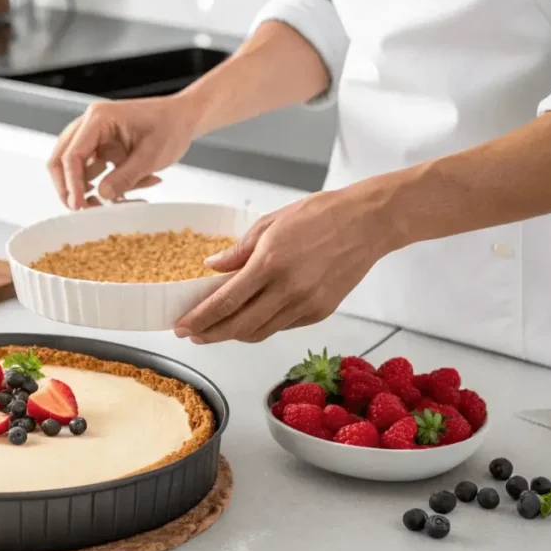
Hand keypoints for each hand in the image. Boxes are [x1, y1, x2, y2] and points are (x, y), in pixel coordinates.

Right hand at [47, 96, 199, 209]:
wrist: (184, 117)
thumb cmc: (171, 127)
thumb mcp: (152, 155)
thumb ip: (126, 177)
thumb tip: (101, 196)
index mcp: (99, 119)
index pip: (72, 154)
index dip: (72, 184)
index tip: (78, 207)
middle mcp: (90, 125)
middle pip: (61, 159)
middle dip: (68, 187)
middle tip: (80, 209)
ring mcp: (94, 137)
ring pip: (75, 168)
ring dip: (90, 189)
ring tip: (119, 199)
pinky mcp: (101, 149)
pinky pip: (93, 172)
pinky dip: (107, 185)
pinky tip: (133, 188)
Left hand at [174, 184, 396, 342]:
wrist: (368, 223)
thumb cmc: (321, 215)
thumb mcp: (270, 223)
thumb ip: (238, 250)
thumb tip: (212, 267)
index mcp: (270, 264)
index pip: (225, 302)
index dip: (200, 319)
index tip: (182, 326)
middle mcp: (287, 290)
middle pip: (239, 326)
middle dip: (210, 334)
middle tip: (193, 335)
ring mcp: (306, 305)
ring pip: (260, 333)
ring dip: (234, 335)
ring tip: (216, 330)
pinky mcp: (320, 312)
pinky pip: (282, 327)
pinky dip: (261, 326)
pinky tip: (250, 319)